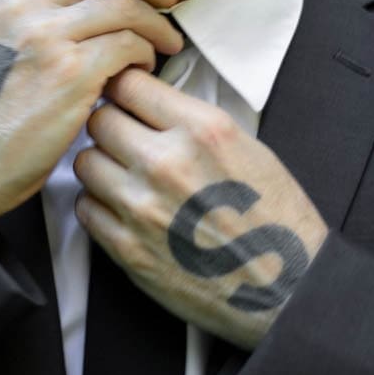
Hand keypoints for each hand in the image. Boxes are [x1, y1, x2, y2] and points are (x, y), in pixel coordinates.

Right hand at [0, 0, 183, 233]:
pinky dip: (146, 52)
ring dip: (153, 21)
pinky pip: (128, 43)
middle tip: (166, 1)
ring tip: (166, 42)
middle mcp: (16, 4)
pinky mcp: (71, 71)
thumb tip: (82, 6)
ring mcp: (44, 34)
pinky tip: (145, 68)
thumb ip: (20, 18)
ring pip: (122, 4)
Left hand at [74, 68, 328, 349]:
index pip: (129, 85)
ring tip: (124, 176)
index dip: (124, 90)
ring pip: (86, 162)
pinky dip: (99, 205)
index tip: (127, 100)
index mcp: (202, 130)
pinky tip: (123, 209)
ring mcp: (142, 207)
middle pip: (99, 120)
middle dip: (110, 125)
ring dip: (101, 164)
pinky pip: (85, 207)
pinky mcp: (127, 248)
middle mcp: (167, 163)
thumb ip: (192, 122)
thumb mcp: (248, 147)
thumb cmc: (276, 220)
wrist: (287, 290)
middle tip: (124, 139)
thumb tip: (150, 103)